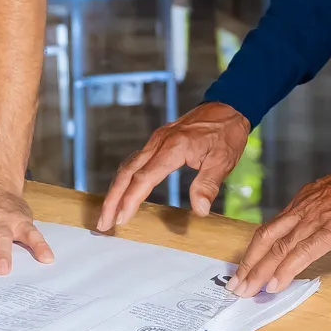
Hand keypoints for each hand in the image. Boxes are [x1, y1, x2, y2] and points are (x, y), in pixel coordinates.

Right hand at [96, 101, 250, 230]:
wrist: (227, 107)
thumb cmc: (226, 133)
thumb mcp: (224, 161)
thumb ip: (208, 185)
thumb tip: (200, 210)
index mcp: (173, 147)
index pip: (144, 177)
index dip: (130, 200)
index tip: (121, 219)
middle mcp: (158, 142)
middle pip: (126, 172)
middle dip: (112, 199)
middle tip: (103, 223)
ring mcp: (155, 140)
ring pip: (126, 167)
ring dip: (114, 191)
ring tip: (108, 213)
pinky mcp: (157, 141)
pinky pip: (134, 162)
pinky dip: (124, 180)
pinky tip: (122, 192)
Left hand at [229, 160, 330, 295]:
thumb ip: (317, 213)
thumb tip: (310, 230)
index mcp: (301, 204)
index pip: (269, 229)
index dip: (253, 250)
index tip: (244, 267)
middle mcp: (301, 211)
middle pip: (265, 239)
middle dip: (248, 264)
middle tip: (235, 285)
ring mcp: (314, 221)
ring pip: (278, 248)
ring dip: (259, 272)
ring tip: (246, 290)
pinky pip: (302, 253)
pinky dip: (285, 270)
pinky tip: (275, 285)